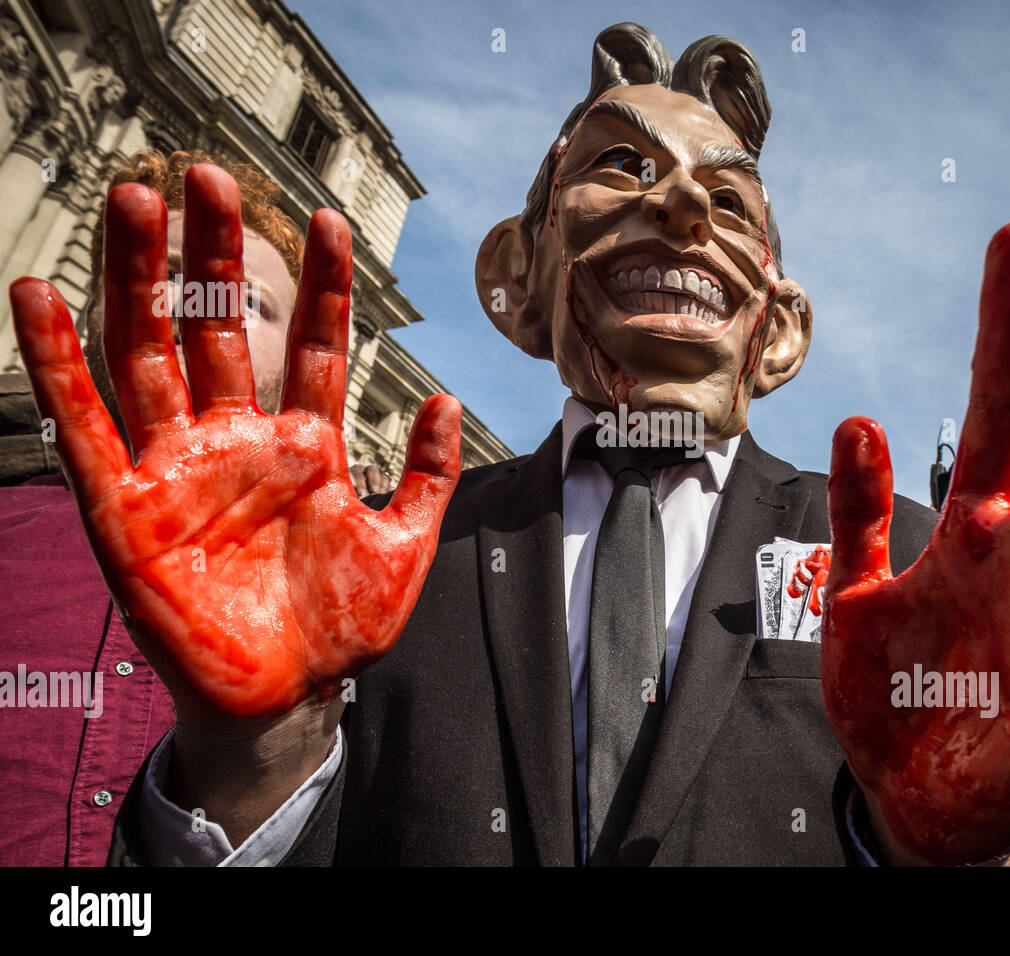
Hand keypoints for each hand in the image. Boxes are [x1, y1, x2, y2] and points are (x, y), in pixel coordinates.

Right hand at [9, 164, 461, 719]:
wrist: (287, 698)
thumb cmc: (339, 626)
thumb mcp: (402, 546)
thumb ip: (425, 474)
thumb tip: (445, 397)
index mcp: (305, 446)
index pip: (315, 345)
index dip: (322, 284)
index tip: (328, 219)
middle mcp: (235, 442)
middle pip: (219, 329)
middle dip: (214, 255)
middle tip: (207, 174)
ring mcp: (176, 468)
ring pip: (149, 354)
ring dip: (137, 279)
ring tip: (132, 198)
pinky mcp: (122, 507)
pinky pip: (82, 423)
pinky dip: (54, 362)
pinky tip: (36, 293)